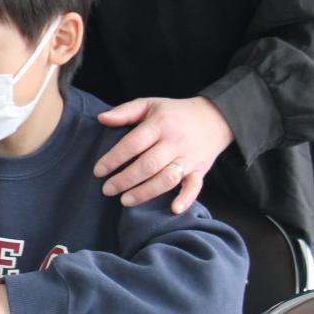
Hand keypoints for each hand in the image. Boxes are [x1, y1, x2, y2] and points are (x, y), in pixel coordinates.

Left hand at [94, 95, 232, 213]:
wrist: (214, 117)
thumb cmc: (173, 113)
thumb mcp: (149, 104)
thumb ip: (125, 111)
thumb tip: (101, 119)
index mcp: (160, 124)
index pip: (133, 143)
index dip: (114, 158)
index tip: (98, 171)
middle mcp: (175, 141)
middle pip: (148, 165)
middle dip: (125, 180)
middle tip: (107, 190)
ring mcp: (189, 157)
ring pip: (167, 178)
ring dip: (146, 192)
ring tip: (125, 201)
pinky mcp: (201, 170)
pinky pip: (195, 186)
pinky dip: (186, 199)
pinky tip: (173, 209)